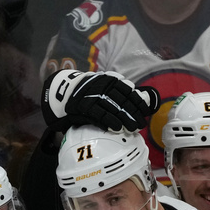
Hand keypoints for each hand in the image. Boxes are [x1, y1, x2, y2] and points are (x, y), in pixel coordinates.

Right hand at [42, 70, 158, 130]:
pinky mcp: (84, 106)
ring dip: (124, 119)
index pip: (128, 91)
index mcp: (110, 80)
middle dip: (133, 113)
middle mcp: (103, 86)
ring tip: (131, 129)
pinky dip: (109, 121)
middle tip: (140, 125)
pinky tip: (117, 128)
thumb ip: (118, 92)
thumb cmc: (89, 93)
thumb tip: (140, 99)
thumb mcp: (104, 87)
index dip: (138, 102)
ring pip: (112, 108)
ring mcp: (93, 95)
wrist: (64, 92)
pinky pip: (99, 114)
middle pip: (122, 101)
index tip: (145, 112)